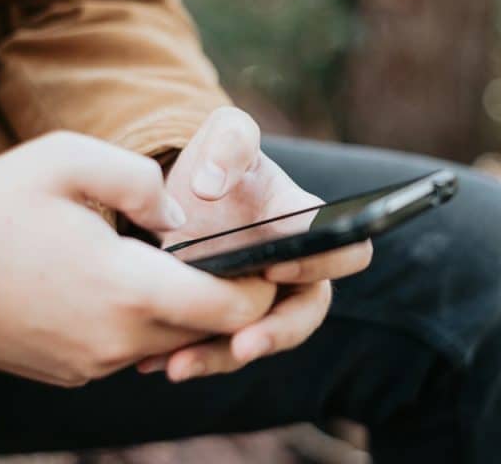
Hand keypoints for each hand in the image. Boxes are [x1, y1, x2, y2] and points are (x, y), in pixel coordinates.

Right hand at [0, 132, 275, 386]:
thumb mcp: (70, 159)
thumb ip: (145, 181)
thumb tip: (184, 219)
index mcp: (125, 289)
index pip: (229, 308)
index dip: (260, 286)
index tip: (268, 258)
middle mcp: (114, 341)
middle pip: (204, 331)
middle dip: (226, 299)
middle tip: (225, 255)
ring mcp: (88, 366)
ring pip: (167, 344)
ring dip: (181, 310)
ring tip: (171, 263)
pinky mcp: (66, 374)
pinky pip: (126, 352)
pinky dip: (140, 324)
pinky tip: (118, 284)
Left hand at [144, 107, 372, 380]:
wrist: (177, 192)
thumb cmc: (217, 161)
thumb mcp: (224, 134)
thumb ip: (229, 143)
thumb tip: (209, 187)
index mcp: (307, 222)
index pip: (347, 249)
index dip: (321, 263)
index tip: (274, 268)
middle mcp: (294, 268)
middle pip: (308, 312)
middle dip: (278, 333)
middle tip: (243, 346)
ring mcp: (260, 299)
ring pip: (259, 340)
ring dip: (222, 358)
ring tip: (180, 366)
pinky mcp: (225, 320)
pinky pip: (219, 348)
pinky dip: (189, 357)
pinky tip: (153, 363)